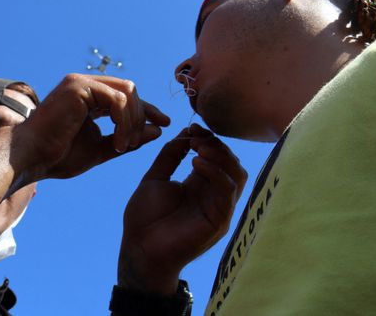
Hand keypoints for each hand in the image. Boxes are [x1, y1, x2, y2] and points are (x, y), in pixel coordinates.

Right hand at [11, 74, 169, 182]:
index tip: (164, 124)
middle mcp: (84, 85)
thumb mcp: (100, 149)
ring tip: (125, 146)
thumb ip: (127, 140)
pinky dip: (124, 123)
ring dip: (133, 122)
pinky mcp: (78, 86)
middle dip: (143, 114)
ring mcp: (80, 83)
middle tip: (143, 139)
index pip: (126, 96)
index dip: (147, 109)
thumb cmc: (57, 157)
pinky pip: (117, 100)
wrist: (30, 158)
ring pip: (127, 93)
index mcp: (89, 97)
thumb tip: (157, 131)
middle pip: (130, 90)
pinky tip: (118, 143)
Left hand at [117, 124, 246, 294]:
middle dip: (216, 145)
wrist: (139, 249)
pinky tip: (196, 164)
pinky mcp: (219, 220)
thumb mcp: (155, 178)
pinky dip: (216, 173)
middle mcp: (213, 195)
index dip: (209, 139)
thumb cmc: (144, 219)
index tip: (192, 127)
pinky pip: (228, 191)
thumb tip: (185, 132)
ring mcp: (219, 208)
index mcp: (200, 185)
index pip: (218, 156)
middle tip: (196, 137)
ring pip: (237, 175)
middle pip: (232, 163)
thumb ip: (170, 155)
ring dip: (220, 157)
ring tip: (198, 149)